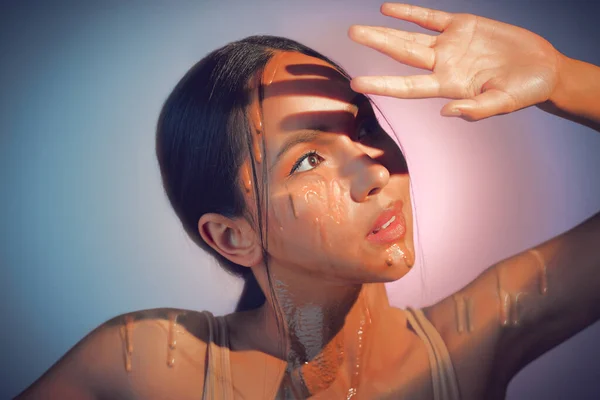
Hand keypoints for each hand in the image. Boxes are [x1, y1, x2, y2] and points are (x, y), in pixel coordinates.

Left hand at [348, 3, 564, 120]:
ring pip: (409, 36)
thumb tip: (445, 112)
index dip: (382, 84)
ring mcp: (449, 45)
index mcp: (448, 86)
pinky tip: (387, 9)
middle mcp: (442, 65)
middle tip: (351, 34)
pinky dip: (409, 13)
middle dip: (376, 44)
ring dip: (384, 31)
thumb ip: (476, 109)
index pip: (407, 86)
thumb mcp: (503, 102)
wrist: (542, 68)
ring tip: (357, 29)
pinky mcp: (462, 25)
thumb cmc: (524, 91)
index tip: (357, 83)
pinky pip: (429, 17)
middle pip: (401, 54)